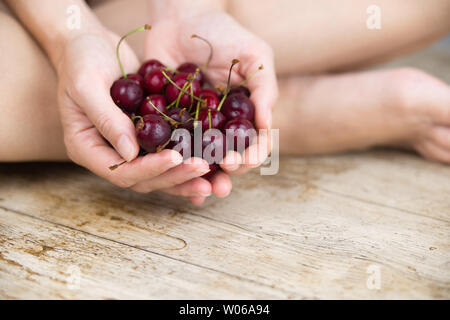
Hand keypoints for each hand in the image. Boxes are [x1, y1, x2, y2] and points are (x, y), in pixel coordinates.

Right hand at [56, 31, 213, 203]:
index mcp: (86, 148)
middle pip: (144, 179)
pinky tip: (213, 161)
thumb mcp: (87, 85)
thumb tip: (131, 154)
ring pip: (159, 173)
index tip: (176, 157)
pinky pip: (168, 154)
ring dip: (185, 175)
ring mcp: (128, 148)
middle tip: (203, 167)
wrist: (92, 42)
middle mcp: (109, 154)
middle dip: (174, 176)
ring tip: (213, 175)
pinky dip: (188, 159)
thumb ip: (106, 119)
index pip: (120, 171)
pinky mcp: (146, 137)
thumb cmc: (81, 58)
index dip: (149, 169)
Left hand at [145, 8, 277, 187]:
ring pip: (202, 158)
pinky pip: (172, 147)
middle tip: (222, 178)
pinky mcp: (169, 122)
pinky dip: (173, 163)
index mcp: (246, 113)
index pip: (255, 141)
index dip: (252, 154)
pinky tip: (172, 177)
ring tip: (200, 189)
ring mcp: (195, 126)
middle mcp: (223, 124)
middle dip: (229, 172)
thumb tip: (268, 125)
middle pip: (230, 156)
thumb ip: (264, 88)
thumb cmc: (223, 33)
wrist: (181, 17)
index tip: (243, 160)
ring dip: (203, 177)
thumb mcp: (255, 55)